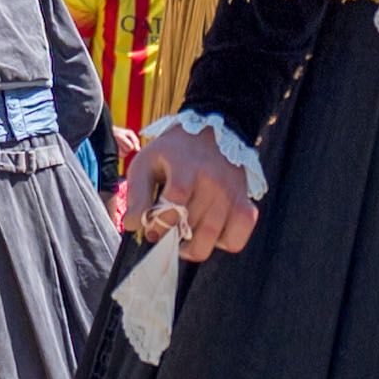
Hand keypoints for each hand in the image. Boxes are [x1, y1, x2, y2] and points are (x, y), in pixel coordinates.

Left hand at [117, 120, 260, 256]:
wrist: (212, 133)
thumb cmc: (174, 153)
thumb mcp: (146, 162)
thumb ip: (137, 194)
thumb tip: (134, 225)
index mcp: (185, 166)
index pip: (175, 202)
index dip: (160, 223)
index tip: (152, 229)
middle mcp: (212, 180)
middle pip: (192, 225)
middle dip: (172, 237)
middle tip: (166, 233)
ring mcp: (231, 194)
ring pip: (212, 238)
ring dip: (192, 246)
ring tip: (183, 237)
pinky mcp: (244, 204)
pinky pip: (237, 239)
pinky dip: (222, 244)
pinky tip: (210, 233)